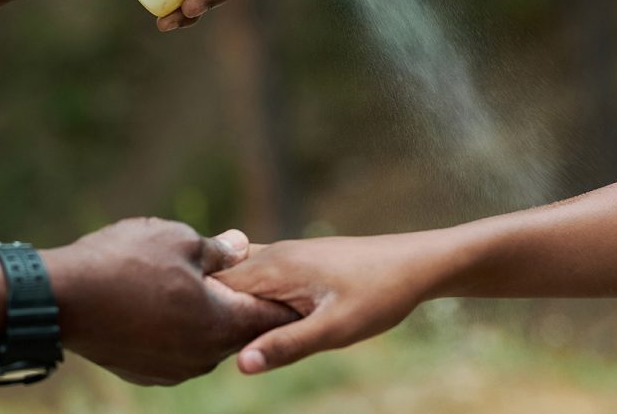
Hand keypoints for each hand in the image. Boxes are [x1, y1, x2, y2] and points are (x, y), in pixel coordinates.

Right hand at [41, 218, 297, 384]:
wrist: (60, 298)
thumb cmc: (123, 262)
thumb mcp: (178, 240)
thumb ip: (218, 250)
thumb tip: (241, 244)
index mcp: (220, 323)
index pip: (268, 316)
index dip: (281, 296)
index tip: (293, 284)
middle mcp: (202, 355)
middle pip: (239, 330)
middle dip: (245, 305)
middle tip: (251, 281)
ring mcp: (173, 368)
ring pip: (207, 341)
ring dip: (211, 318)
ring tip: (204, 287)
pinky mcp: (146, 372)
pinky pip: (178, 350)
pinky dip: (181, 329)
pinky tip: (168, 304)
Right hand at [215, 234, 434, 373]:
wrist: (417, 263)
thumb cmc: (380, 295)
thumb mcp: (335, 329)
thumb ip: (286, 345)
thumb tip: (240, 364)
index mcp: (274, 266)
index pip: (213, 287)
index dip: (201, 315)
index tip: (199, 344)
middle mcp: (274, 253)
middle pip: (221, 282)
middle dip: (212, 311)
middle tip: (211, 348)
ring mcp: (285, 253)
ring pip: (240, 278)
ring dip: (233, 305)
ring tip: (236, 339)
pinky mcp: (298, 259)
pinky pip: (259, 276)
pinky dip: (252, 297)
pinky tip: (263, 322)